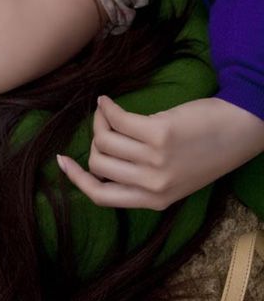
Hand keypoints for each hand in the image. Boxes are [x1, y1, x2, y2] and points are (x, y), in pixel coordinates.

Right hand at [57, 95, 263, 210]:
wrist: (238, 132)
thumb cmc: (204, 151)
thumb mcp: (173, 178)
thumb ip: (141, 176)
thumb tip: (99, 156)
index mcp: (154, 200)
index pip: (102, 196)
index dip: (77, 179)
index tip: (62, 161)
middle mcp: (153, 184)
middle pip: (99, 163)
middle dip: (94, 140)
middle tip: (105, 125)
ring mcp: (156, 160)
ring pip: (104, 140)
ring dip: (100, 121)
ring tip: (109, 111)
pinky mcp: (159, 134)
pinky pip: (117, 120)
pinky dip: (107, 107)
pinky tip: (108, 100)